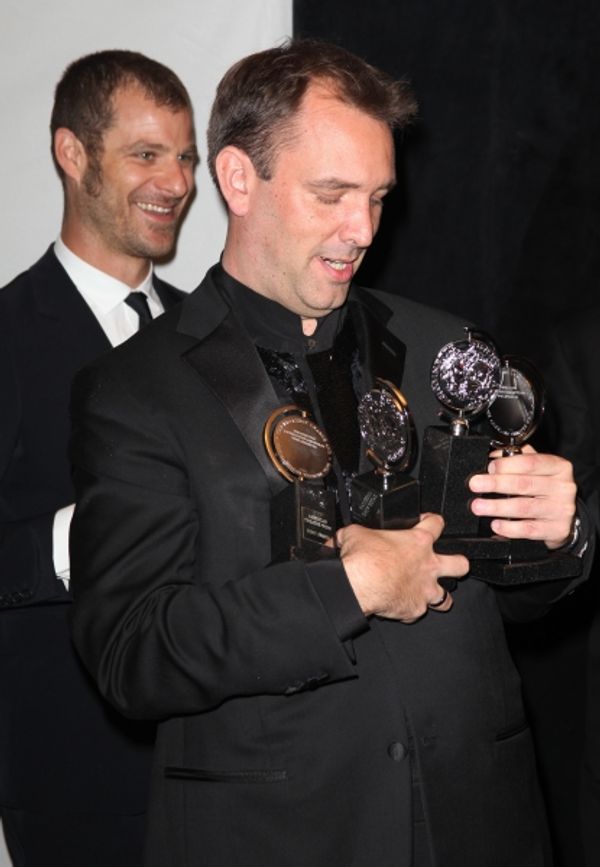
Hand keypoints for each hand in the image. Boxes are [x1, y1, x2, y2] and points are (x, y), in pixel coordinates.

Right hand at [336, 514, 468, 622]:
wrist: (357, 585)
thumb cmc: (361, 559)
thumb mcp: (356, 533)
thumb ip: (361, 532)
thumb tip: (348, 534)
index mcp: (417, 541)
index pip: (436, 524)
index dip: (433, 520)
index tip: (427, 522)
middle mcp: (428, 565)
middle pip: (460, 564)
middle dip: (458, 563)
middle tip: (450, 563)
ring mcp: (424, 590)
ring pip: (446, 598)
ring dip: (439, 596)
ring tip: (431, 594)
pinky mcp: (415, 609)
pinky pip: (418, 612)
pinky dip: (411, 609)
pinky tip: (402, 606)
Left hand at [468, 445, 576, 548]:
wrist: (566, 515)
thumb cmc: (546, 488)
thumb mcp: (539, 468)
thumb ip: (517, 458)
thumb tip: (492, 457)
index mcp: (558, 467)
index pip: (531, 463)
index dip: (507, 465)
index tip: (489, 467)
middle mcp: (563, 487)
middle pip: (524, 484)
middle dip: (496, 484)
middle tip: (475, 485)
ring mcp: (561, 510)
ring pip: (524, 508)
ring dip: (497, 507)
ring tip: (479, 506)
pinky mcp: (556, 529)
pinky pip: (529, 529)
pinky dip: (510, 528)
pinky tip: (496, 524)